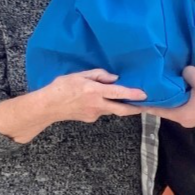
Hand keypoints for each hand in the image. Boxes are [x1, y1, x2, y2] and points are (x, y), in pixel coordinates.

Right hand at [0, 71, 144, 142]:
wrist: (48, 106)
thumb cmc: (62, 87)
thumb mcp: (79, 75)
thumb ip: (98, 75)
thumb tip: (114, 78)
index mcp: (95, 92)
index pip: (119, 93)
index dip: (133, 94)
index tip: (144, 94)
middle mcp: (97, 105)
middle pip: (121, 109)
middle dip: (135, 108)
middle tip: (145, 105)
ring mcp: (94, 114)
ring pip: (111, 110)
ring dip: (119, 105)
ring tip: (124, 98)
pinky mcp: (90, 118)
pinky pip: (102, 111)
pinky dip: (105, 106)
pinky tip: (100, 100)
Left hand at [149, 67, 194, 127]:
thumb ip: (184, 72)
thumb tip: (181, 72)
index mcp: (181, 115)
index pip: (157, 110)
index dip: (145, 103)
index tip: (133, 98)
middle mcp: (185, 120)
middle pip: (165, 109)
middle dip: (156, 99)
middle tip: (145, 87)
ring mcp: (194, 119)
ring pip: (175, 108)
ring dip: (169, 99)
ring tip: (159, 87)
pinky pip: (184, 107)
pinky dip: (179, 99)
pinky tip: (177, 89)